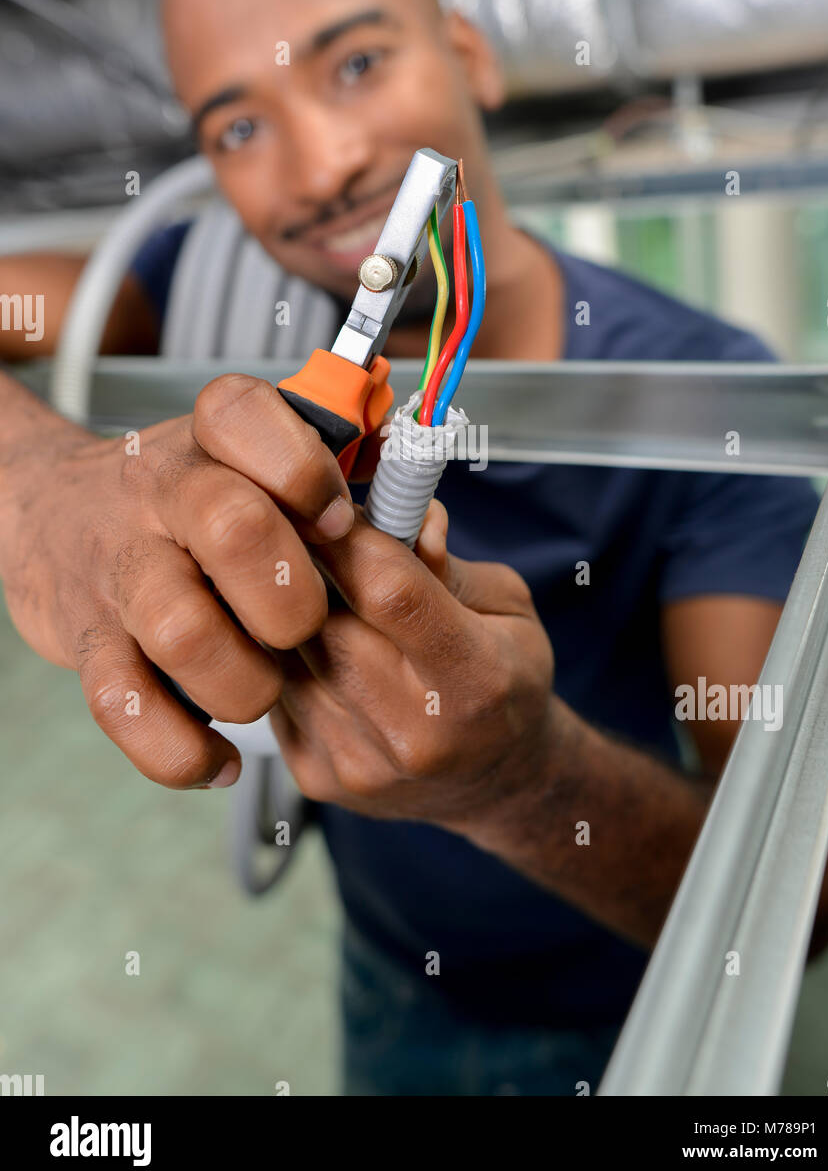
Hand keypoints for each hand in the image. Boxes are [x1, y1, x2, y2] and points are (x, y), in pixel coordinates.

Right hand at [0, 374, 355, 788]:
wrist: (59, 520)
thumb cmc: (196, 497)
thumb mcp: (263, 457)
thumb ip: (350, 475)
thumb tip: (425, 521)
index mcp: (213, 438)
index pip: (243, 415)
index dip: (302, 470)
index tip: (338, 521)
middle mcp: (161, 494)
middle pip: (231, 525)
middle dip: (292, 591)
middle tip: (308, 624)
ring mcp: (121, 570)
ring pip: (182, 630)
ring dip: (244, 680)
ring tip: (267, 691)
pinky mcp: (89, 642)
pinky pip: (125, 705)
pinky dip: (182, 747)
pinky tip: (221, 755)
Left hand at [269, 501, 555, 828]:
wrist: (496, 782)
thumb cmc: (505, 680)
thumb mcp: (508, 607)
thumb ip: (450, 562)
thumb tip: (405, 515)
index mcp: (477, 683)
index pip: (392, 596)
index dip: (351, 539)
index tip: (328, 506)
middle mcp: (417, 735)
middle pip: (326, 626)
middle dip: (310, 571)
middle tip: (308, 537)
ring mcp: (360, 765)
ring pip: (288, 658)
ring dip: (291, 615)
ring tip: (315, 595)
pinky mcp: (318, 777)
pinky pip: (276, 693)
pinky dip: (286, 659)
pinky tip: (315, 647)